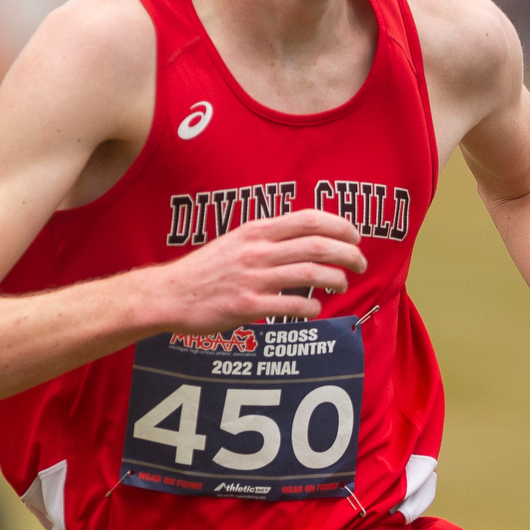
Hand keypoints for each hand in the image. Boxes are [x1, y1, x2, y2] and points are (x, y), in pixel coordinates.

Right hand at [147, 210, 365, 330]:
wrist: (169, 294)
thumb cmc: (205, 269)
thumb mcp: (236, 241)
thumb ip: (268, 238)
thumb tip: (304, 238)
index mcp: (256, 231)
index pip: (309, 219)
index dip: (339, 226)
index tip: (355, 237)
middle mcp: (257, 251)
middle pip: (317, 245)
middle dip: (348, 254)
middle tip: (360, 263)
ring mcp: (252, 279)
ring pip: (310, 275)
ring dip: (336, 279)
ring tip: (343, 284)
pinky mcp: (246, 307)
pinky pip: (291, 307)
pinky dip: (312, 308)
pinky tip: (316, 309)